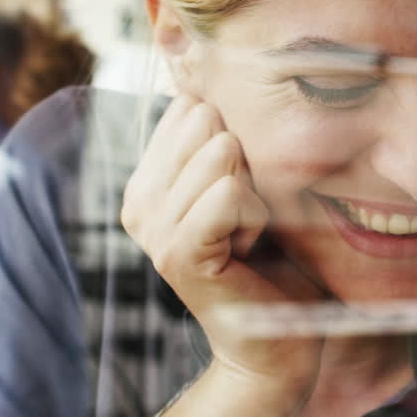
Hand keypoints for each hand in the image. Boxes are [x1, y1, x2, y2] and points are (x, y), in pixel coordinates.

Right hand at [121, 95, 323, 398]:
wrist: (278, 347)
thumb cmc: (277, 261)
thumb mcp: (254, 184)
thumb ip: (229, 136)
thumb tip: (213, 69)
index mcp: (149, 178)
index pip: (192, 105)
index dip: (241, 142)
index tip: (245, 194)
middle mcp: (138, 200)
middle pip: (207, 121)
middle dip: (250, 164)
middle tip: (251, 219)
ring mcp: (152, 228)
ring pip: (221, 153)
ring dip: (259, 194)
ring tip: (252, 236)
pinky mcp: (177, 255)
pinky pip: (230, 194)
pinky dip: (258, 217)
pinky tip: (251, 251)